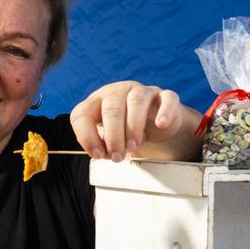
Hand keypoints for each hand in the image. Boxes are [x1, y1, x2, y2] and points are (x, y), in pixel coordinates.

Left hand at [70, 81, 197, 161]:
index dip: (86, 136)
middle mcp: (118, 91)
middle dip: (113, 137)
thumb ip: (102, 144)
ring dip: (133, 127)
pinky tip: (161, 124)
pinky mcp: (164, 97)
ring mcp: (142, 91)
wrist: (155, 126)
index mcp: (97, 101)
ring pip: (136, 101)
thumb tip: (102, 152)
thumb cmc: (126, 131)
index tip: (97, 155)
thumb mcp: (109, 139)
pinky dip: (164, 112)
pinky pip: (167, 98)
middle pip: (112, 108)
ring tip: (133, 146)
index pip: (82, 113)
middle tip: (118, 156)